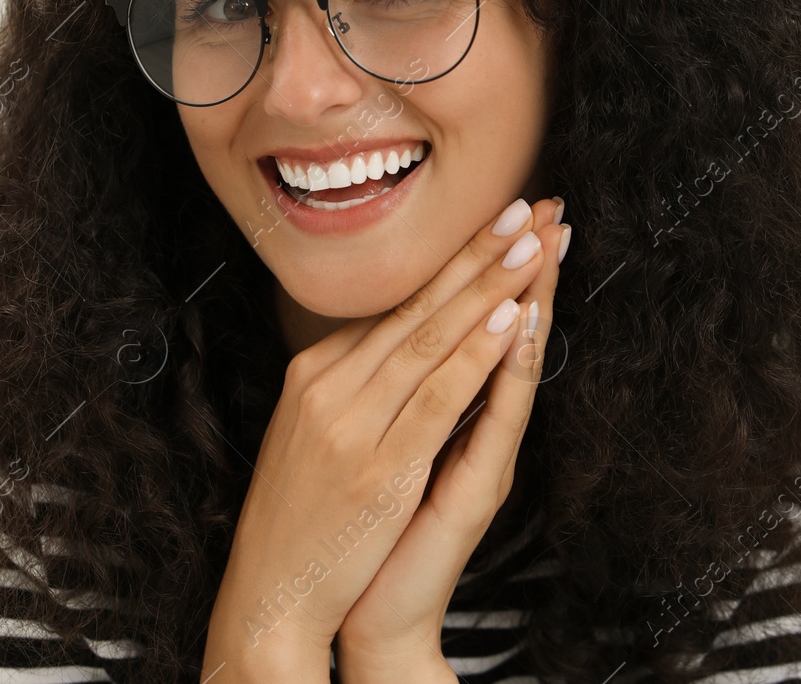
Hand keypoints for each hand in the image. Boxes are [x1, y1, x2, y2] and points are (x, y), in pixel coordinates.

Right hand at [200, 195, 563, 683]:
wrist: (269, 593)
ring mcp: (350, 422)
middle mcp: (328, 385)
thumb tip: (398, 342)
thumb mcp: (312, 433)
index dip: (452, 260)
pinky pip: (435, 397)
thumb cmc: (299, 519)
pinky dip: (475, 355)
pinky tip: (508, 321)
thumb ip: (351, 385)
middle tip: (527, 207)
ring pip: (429, 338)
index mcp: (314, 373)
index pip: (395, 304)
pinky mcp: (377, 465)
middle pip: (415, 306)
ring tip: (531, 246)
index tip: (496, 222)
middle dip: (477, 253)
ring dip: (486, 287)